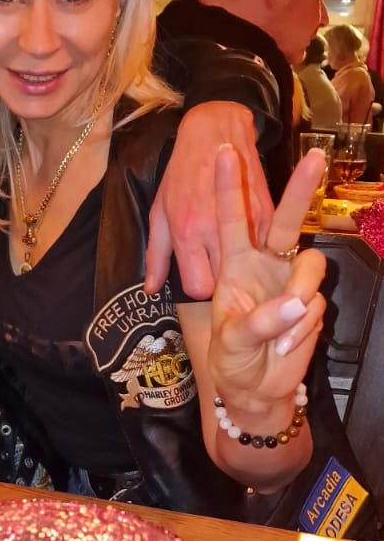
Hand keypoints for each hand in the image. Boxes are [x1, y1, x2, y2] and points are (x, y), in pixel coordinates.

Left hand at [145, 102, 274, 296]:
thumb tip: (151, 289)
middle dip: (222, 278)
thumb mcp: (160, 210)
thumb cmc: (182, 172)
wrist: (215, 131)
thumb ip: (156, 254)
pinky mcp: (267, 213)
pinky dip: (257, 248)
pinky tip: (246, 237)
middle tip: (216, 264)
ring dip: (242, 264)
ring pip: (250, 268)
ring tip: (232, 251)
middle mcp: (215, 230)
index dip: (199, 285)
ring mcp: (245, 222)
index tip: (199, 273)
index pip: (199, 288)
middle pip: (226, 283)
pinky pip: (265, 248)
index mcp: (187, 232)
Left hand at [208, 145, 325, 412]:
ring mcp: (292, 284)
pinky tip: (285, 347)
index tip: (225, 152)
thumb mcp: (230, 340)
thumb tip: (294, 305)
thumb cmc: (230, 358)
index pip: (232, 220)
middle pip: (286, 220)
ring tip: (279, 334)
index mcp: (235, 265)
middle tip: (316, 157)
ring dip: (298, 297)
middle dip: (301, 189)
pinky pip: (314, 305)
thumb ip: (259, 321)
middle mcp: (266, 266)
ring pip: (311, 267)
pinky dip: (299, 330)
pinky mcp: (311, 304)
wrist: (255, 389)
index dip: (228, 187)